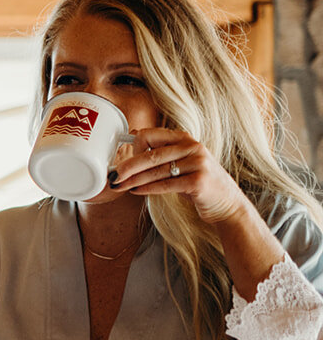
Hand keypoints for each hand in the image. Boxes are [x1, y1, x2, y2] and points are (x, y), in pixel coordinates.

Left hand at [112, 128, 250, 222]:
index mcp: (185, 139)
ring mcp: (198, 164)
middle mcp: (193, 148)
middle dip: (128, 166)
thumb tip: (130, 149)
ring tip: (119, 185)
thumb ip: (161, 156)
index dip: (133, 147)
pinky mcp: (198, 181)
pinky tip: (135, 191)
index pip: (151, 135)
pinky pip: (165, 185)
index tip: (121, 159)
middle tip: (113, 174)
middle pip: (152, 155)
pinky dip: (147, 189)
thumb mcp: (181, 164)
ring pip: (156, 171)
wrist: (226, 204)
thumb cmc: (197, 184)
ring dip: (134, 180)